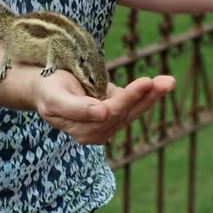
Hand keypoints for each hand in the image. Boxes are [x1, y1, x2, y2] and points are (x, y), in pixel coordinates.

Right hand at [32, 69, 175, 145]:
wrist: (44, 88)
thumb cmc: (48, 90)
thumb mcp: (56, 98)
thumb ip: (77, 108)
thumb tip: (102, 114)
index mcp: (84, 130)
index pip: (113, 113)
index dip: (130, 97)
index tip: (146, 82)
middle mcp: (98, 131)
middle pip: (127, 112)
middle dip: (148, 95)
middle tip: (167, 81)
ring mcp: (106, 123)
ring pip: (134, 109)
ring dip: (152, 95)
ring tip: (168, 81)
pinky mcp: (112, 112)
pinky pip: (133, 104)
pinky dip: (147, 94)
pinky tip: (160, 85)